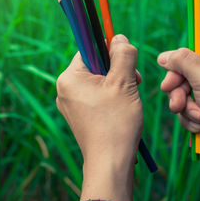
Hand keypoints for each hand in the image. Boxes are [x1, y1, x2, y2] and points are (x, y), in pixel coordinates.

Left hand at [56, 34, 142, 200]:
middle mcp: (65, 90)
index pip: (89, 49)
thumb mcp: (124, 82)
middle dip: (117, 71)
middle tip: (134, 82)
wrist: (110, 163)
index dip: (110, 50)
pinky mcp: (79, 117)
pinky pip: (95, 98)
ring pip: (97, 83)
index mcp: (69, 78)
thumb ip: (123, 54)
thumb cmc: (116, 122)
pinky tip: (122, 109)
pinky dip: (111, 98)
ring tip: (130, 98)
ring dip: (117, 85)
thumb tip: (118, 38)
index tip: (126, 60)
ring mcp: (71, 105)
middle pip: (95, 66)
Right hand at [157, 48, 199, 200]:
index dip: (176, 69)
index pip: (188, 56)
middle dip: (179, 94)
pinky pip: (185, 110)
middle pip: (181, 77)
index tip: (170, 82)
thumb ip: (182, 61)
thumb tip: (162, 56)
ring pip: (181, 96)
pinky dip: (190, 118)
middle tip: (177, 104)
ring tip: (199, 117)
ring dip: (186, 108)